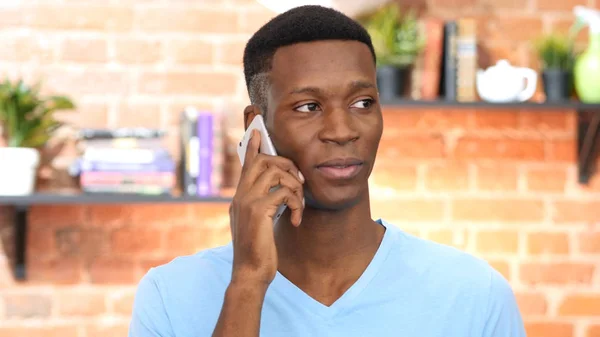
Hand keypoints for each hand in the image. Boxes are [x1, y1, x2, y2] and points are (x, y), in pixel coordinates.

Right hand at [229, 129, 304, 286]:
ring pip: (276, 173)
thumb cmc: (258, 250)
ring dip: (295, 186)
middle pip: (264, 161)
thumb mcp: (259, 223)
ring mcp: (247, 201)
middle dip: (287, 166)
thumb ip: (263, 204)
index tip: (256, 131)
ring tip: (299, 205)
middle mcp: (240, 195)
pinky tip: (296, 221)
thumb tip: (280, 192)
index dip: (251, 146)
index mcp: (240, 197)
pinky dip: (296, 204)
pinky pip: (284, 193)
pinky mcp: (259, 210)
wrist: (250, 272)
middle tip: (300, 183)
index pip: (245, 165)